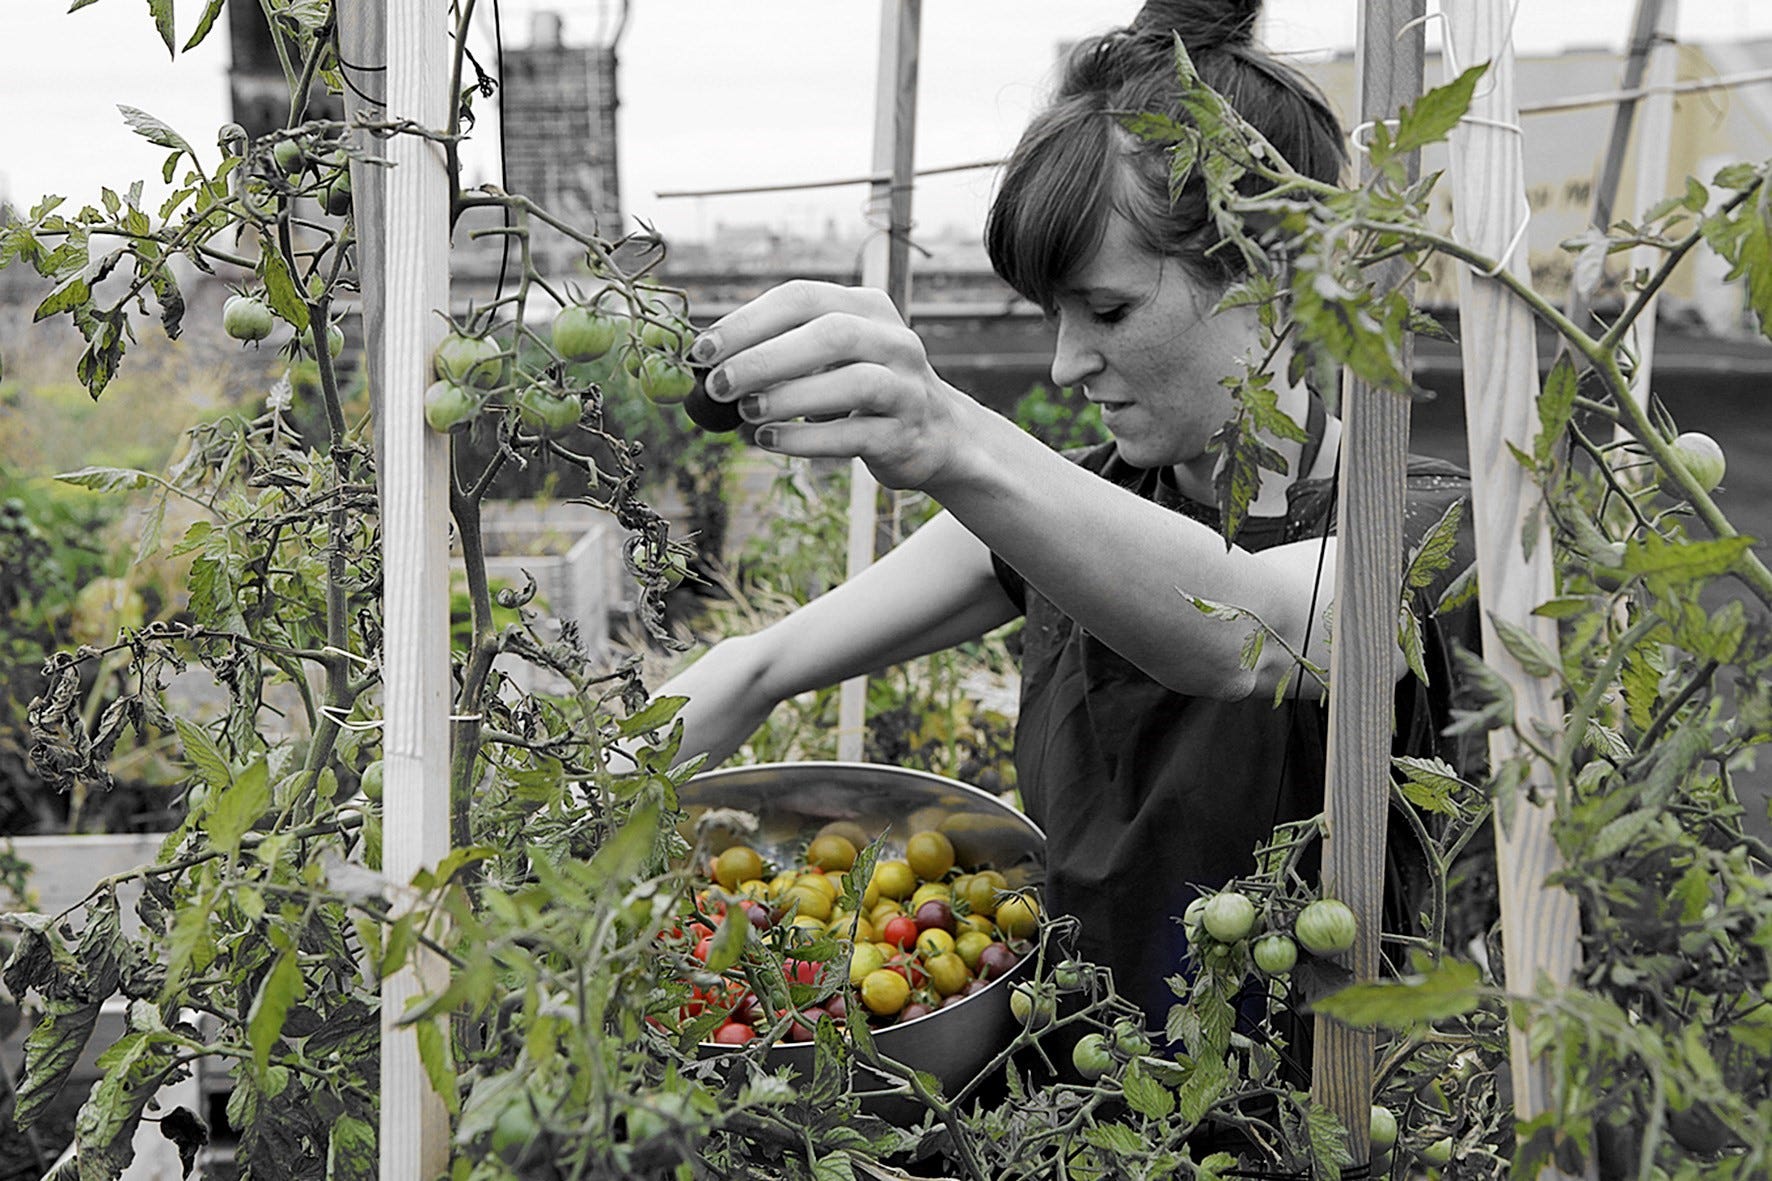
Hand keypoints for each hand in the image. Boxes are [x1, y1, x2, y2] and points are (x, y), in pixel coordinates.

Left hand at [691, 279, 968, 489]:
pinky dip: (806, 439)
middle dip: (765, 357)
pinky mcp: (906, 434)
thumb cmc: (864, 392)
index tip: (704, 349)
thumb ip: (783, 351)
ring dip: (790, 397)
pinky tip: (768, 441)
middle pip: (831, 334)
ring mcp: (907, 387)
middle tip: (717, 383)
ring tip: (744, 412)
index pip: (802, 298)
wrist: (938, 434)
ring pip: (853, 382)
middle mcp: (894, 340)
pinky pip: (855, 434)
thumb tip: (707, 362)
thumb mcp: (833, 357)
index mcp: (868, 307)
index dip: (748, 320)